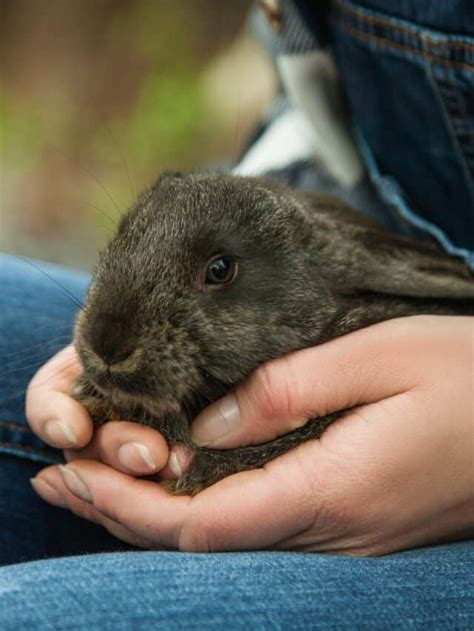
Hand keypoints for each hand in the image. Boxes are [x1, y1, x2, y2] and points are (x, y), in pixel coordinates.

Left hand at [29, 316, 473, 553]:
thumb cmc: (467, 375)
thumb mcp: (380, 356)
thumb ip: (291, 389)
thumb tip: (213, 422)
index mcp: (338, 488)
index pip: (209, 524)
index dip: (132, 509)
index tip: (75, 477)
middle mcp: (337, 530)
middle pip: (207, 544)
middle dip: (123, 517)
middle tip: (59, 480)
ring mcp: (349, 536)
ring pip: (230, 542)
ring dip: (155, 516)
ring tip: (95, 483)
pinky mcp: (357, 522)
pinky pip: (264, 529)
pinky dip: (203, 512)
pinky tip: (177, 485)